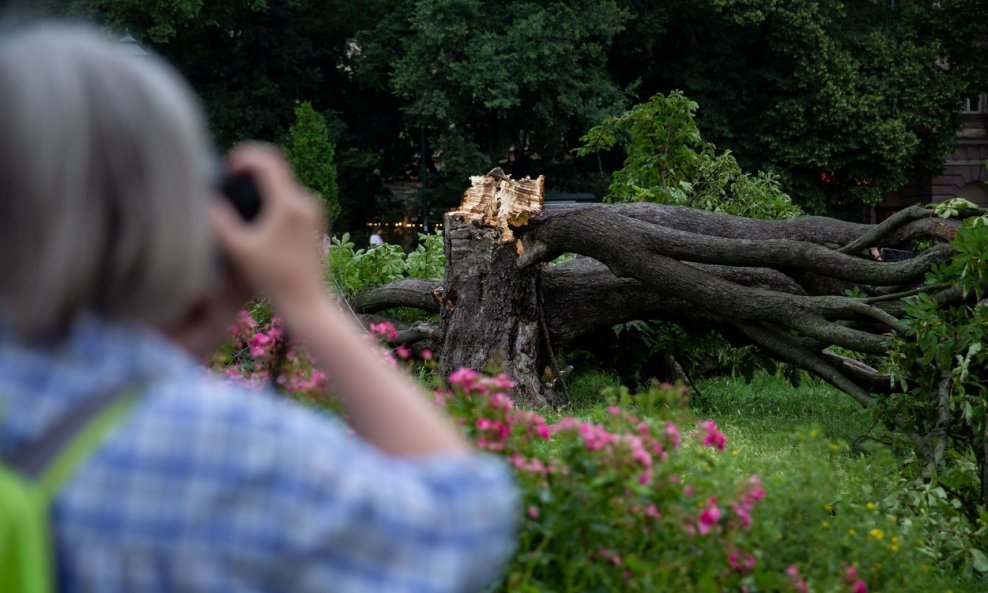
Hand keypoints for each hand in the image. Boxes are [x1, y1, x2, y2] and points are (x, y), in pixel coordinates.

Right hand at [211, 143, 325, 309]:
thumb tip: (207, 200)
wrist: (306, 302)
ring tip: (239, 197)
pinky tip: (256, 214)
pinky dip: (273, 197)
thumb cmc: (272, 278)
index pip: (267, 160)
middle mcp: (307, 201)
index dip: (244, 156)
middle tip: (229, 179)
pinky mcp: (315, 222)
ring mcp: (314, 211)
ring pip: (284, 183)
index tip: (227, 169)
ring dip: (262, 184)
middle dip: (251, 169)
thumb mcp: (238, 249)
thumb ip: (220, 221)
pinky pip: (291, 197)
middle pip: (276, 168)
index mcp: (290, 203)